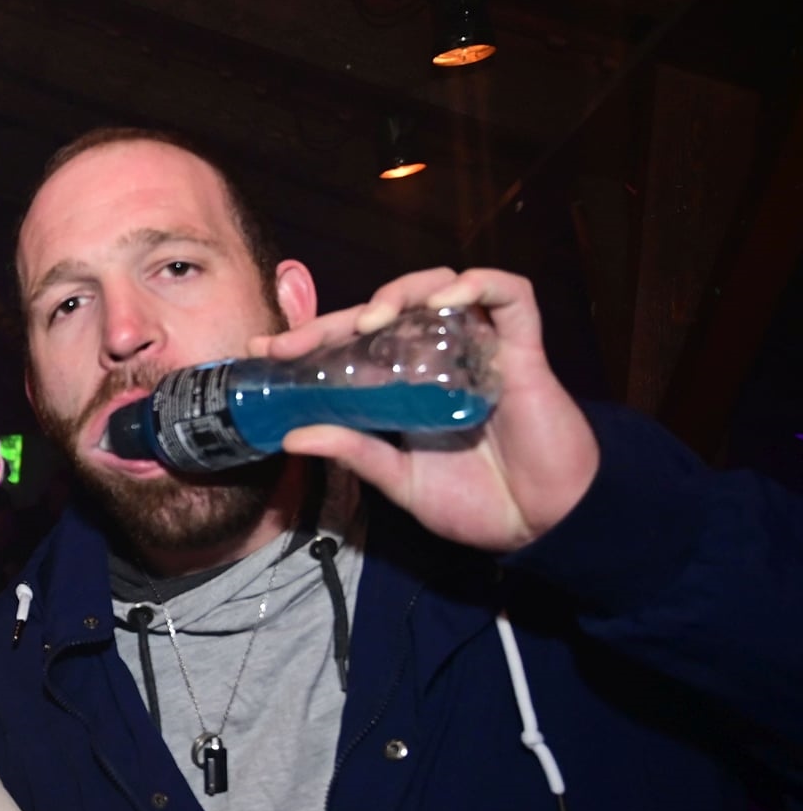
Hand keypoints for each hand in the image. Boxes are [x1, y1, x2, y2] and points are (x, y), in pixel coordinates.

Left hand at [252, 267, 599, 552]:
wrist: (543, 525)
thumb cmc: (479, 504)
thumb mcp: (401, 481)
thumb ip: (356, 453)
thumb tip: (293, 436)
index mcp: (407, 387)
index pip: (353, 347)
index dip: (312, 340)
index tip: (266, 349)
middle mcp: (439, 360)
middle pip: (388, 312)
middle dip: (339, 318)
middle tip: (299, 341)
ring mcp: (481, 350)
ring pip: (443, 287)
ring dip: (403, 291)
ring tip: (373, 319)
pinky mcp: (524, 351)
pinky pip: (512, 296)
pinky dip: (479, 285)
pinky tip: (446, 300)